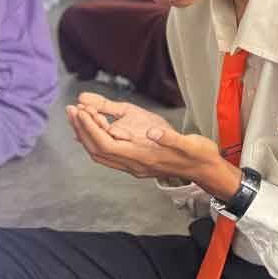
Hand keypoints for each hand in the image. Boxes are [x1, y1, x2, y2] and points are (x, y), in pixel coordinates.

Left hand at [65, 96, 235, 196]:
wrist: (206, 169)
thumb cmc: (199, 155)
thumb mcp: (190, 144)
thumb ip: (171, 139)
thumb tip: (153, 133)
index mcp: (144, 159)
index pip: (107, 146)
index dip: (91, 129)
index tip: (81, 111)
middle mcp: (134, 165)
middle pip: (98, 151)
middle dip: (82, 130)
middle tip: (71, 109)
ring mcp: (134, 166)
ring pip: (101, 154)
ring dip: (87, 136)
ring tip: (78, 116)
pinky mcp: (136, 163)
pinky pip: (109, 154)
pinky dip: (96, 140)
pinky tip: (95, 129)